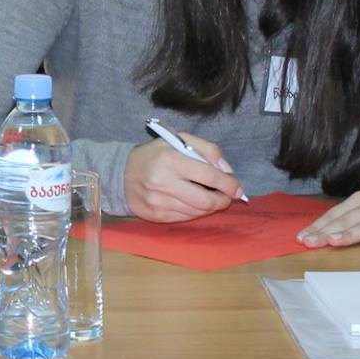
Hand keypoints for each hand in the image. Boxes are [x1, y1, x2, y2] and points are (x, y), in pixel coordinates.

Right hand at [122, 133, 244, 222]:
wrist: (122, 174)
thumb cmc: (155, 155)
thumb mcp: (178, 140)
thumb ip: (207, 149)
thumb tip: (227, 171)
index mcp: (169, 158)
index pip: (208, 175)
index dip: (228, 184)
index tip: (238, 188)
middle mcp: (162, 181)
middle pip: (205, 200)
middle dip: (223, 200)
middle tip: (227, 197)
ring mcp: (158, 201)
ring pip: (197, 211)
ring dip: (210, 207)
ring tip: (212, 199)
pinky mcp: (156, 215)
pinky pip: (186, 218)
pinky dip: (196, 212)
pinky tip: (195, 204)